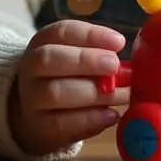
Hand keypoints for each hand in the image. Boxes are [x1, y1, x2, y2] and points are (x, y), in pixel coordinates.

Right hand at [8, 20, 127, 155]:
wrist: (35, 115)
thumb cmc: (64, 78)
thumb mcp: (77, 59)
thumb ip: (99, 56)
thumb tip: (129, 66)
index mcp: (42, 43)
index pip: (62, 32)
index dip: (91, 35)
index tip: (119, 42)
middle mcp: (31, 68)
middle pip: (50, 59)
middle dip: (85, 60)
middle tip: (115, 65)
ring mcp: (31, 100)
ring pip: (55, 92)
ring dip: (93, 92)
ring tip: (121, 93)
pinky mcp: (39, 129)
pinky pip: (61, 124)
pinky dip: (90, 119)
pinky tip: (111, 115)